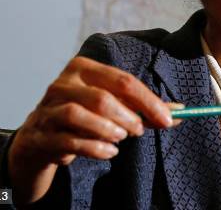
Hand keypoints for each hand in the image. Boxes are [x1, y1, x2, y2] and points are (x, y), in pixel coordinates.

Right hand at [7, 56, 181, 204]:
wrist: (40, 139)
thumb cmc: (83, 118)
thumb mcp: (112, 107)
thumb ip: (142, 108)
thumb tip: (179, 111)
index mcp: (83, 68)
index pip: (123, 81)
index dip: (149, 101)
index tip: (168, 119)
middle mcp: (62, 83)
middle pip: (103, 98)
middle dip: (128, 118)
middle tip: (139, 130)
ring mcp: (48, 108)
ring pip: (80, 115)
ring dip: (109, 131)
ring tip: (120, 139)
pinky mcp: (40, 134)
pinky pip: (69, 141)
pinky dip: (95, 148)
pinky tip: (108, 152)